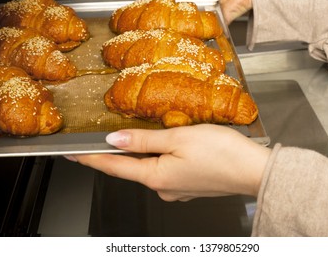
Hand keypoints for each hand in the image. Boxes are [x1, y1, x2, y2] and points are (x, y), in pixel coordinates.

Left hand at [70, 124, 270, 201]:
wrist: (254, 170)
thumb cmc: (222, 153)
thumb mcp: (178, 138)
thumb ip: (143, 139)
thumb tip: (115, 139)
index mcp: (156, 177)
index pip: (113, 167)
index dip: (91, 159)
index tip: (73, 155)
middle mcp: (163, 188)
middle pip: (131, 168)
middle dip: (118, 153)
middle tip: (105, 138)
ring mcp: (176, 189)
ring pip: (150, 168)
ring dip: (142, 154)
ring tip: (138, 138)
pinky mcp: (189, 186)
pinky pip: (165, 170)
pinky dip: (160, 158)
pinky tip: (167, 147)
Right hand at [172, 0, 251, 23]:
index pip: (189, 2)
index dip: (180, 8)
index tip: (170, 12)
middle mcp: (208, 4)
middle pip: (194, 14)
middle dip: (187, 19)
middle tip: (176, 24)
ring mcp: (215, 13)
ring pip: (203, 23)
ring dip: (196, 26)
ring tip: (186, 29)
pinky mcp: (223, 21)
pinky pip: (215, 28)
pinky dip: (209, 31)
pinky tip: (200, 33)